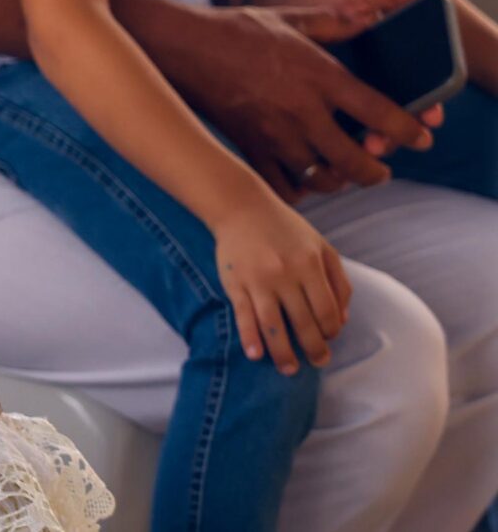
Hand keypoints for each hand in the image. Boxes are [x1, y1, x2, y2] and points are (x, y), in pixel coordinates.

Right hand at [150, 2, 434, 198]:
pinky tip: (299, 178)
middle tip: (378, 171)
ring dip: (337, 180)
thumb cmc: (235, 28)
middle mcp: (303, 111)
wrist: (181, 47)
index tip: (420, 139)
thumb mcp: (289, 18)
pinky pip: (282, 187)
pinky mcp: (248, 148)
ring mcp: (274, 134)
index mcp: (320, 76)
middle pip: (357, 163)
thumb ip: (333, 23)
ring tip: (339, 174)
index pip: (380, 114)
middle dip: (375, 173)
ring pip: (323, 179)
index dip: (408, 132)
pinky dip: (297, 190)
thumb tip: (368, 19)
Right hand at [210, 189, 350, 373]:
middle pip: (304, 324)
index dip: (331, 332)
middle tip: (318, 363)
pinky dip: (250, 338)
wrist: (240, 205)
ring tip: (289, 370)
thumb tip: (342, 321)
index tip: (328, 339)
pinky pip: (243, 316)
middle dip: (314, 349)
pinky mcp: (234, 283)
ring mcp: (258, 280)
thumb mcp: (321, 246)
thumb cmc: (285, 228)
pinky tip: (255, 355)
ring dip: (283, 354)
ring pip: (273, 326)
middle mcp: (285, 275)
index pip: (327, 312)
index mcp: (310, 265)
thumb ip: (338, 281)